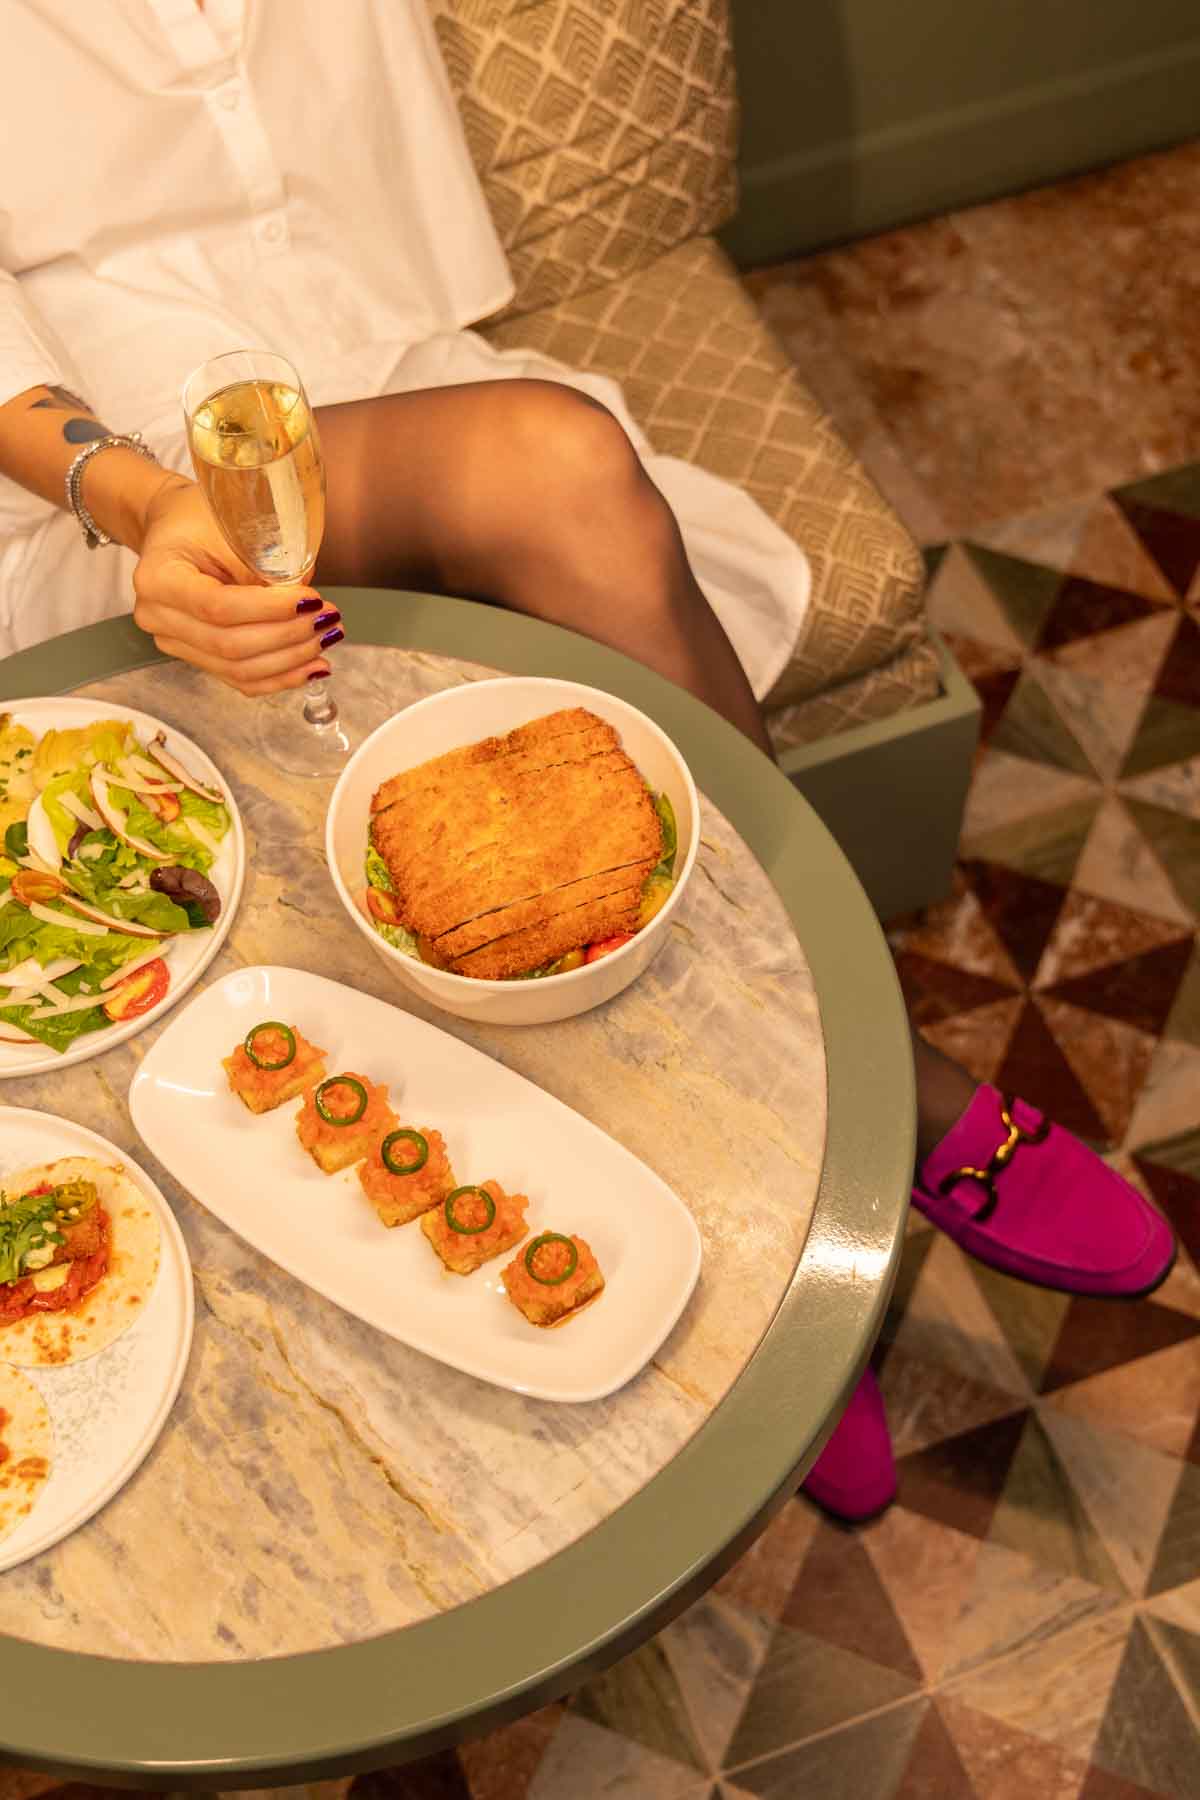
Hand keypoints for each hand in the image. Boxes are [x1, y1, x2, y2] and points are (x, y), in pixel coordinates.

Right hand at [130, 477, 336, 695]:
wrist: (176, 526)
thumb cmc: (201, 516)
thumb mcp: (230, 521)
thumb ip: (263, 564)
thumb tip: (306, 604)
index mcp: (157, 577)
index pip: (218, 607)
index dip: (270, 610)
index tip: (312, 601)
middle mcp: (157, 616)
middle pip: (229, 644)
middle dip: (288, 636)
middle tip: (329, 618)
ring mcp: (174, 642)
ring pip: (238, 668)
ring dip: (290, 660)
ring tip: (327, 638)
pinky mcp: (195, 656)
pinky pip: (239, 679)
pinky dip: (280, 677)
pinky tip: (312, 667)